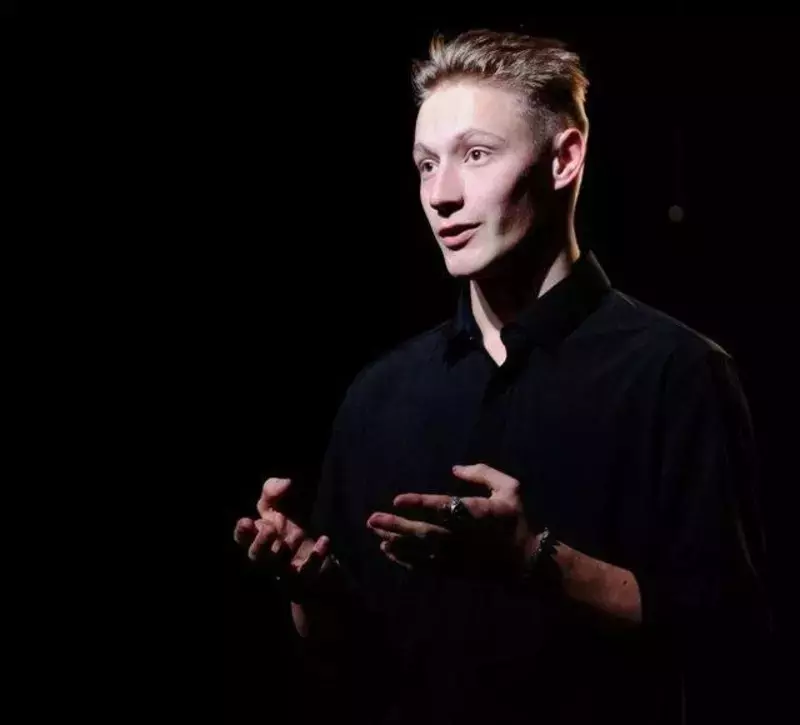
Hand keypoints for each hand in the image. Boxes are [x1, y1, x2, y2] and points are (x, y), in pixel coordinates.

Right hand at [233, 477, 333, 595]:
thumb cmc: (292, 527)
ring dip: (286, 550)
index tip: (246, 521)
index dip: (241, 532)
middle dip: (260, 544)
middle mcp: (268, 557)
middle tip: (269, 529)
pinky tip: (324, 540)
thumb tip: (286, 483)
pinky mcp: (306, 578)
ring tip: (298, 533)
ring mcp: (286, 570)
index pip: (242, 538)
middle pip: (256, 557)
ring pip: (279, 568)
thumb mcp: (280, 505)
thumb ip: (275, 491)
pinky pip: (308, 572)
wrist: (319, 554)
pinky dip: (315, 557)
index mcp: (259, 538)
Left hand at [367, 463, 537, 576]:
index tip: (397, 499)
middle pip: (423, 531)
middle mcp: (462, 536)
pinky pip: (422, 566)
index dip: (419, 503)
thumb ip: (483, 474)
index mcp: (475, 514)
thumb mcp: (510, 488)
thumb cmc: (515, 520)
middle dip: (396, 526)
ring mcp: (455, 556)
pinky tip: (388, 550)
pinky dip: (403, 559)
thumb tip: (455, 468)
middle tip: (371, 519)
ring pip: (419, 549)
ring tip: (374, 532)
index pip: (443, 507)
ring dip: (395, 541)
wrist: (526, 561)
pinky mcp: (451, 570)